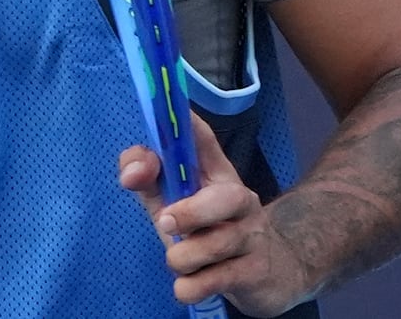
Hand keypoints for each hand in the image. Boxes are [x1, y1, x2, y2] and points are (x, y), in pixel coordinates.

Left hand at [118, 112, 314, 316]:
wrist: (271, 273)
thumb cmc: (208, 230)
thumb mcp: (173, 201)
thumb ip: (147, 179)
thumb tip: (130, 173)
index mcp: (217, 173)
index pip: (203, 139)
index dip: (186, 124)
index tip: (173, 114)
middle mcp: (241, 199)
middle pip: (223, 198)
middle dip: (190, 213)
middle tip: (166, 223)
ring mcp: (252, 236)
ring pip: (214, 246)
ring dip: (182, 259)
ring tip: (179, 261)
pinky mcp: (256, 273)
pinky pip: (214, 281)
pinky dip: (190, 287)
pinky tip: (188, 285)